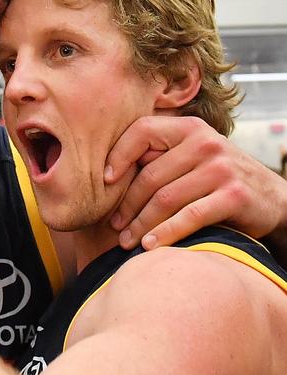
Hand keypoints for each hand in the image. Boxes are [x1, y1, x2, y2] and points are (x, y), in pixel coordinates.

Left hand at [104, 115, 286, 248]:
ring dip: (141, 224)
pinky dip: (166, 233)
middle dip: (127, 205)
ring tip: (126, 242)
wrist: (272, 198)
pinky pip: (189, 216)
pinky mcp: (233, 195)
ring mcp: (221, 168)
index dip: (119, 154)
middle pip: (151, 175)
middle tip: (113, 227)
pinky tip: (150, 246)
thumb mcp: (193, 157)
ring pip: (166, 199)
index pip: (143, 130)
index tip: (104, 180)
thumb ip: (161, 157)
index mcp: (190, 128)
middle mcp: (205, 142)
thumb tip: (109, 174)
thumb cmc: (218, 179)